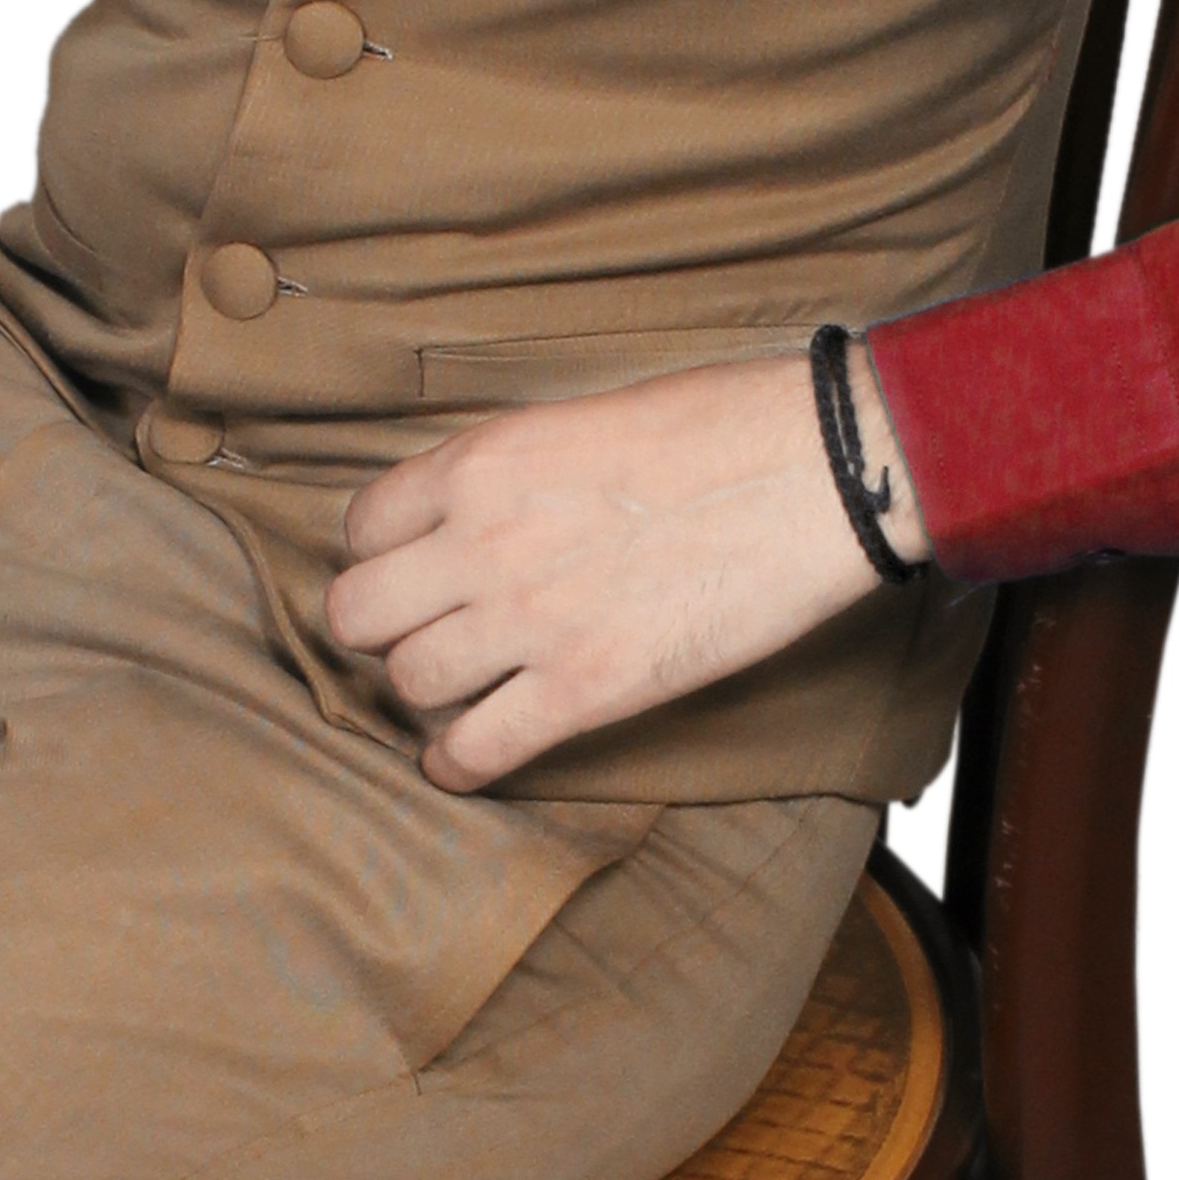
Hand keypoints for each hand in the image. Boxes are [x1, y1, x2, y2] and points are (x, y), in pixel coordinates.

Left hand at [324, 344, 920, 788]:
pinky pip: (476, 750)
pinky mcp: (586, 689)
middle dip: (385, 625)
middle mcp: (482, 542)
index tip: (412, 569)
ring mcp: (529, 621)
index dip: (385, 554)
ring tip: (458, 688)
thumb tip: (486, 510)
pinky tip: (461, 759)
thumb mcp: (583, 415)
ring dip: (427, 690)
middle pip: (360, 612)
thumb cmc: (723, 428)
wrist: (818, 474)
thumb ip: (513, 470)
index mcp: (481, 463)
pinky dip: (457, 764)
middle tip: (423, 629)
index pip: (363, 525)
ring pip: (408, 682)